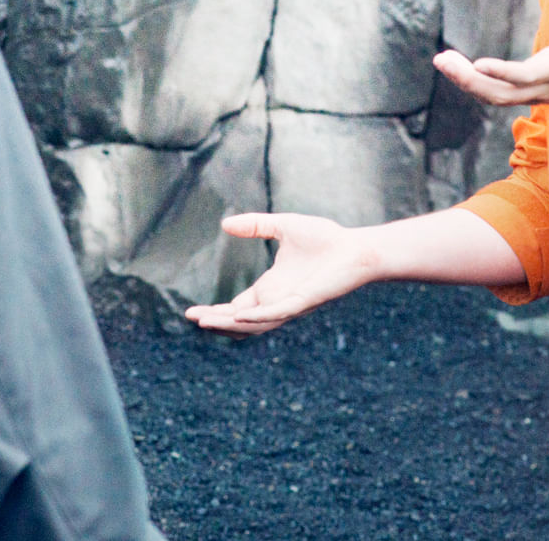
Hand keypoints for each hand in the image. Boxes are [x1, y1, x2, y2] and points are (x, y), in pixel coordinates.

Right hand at [183, 213, 373, 334]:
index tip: (192, 311)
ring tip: (205, 321)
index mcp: (271, 288)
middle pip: (240, 321)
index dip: (216, 311)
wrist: (356, 247)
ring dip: (229, 324)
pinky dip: (256, 317)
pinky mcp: (303, 302)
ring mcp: (289, 305)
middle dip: (216, 322)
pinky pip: (276, 313)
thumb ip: (255, 225)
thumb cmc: (325, 238)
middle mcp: (277, 301)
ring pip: (254, 324)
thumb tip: (225, 224)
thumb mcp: (282, 225)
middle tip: (192, 318)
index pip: (237, 307)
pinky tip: (238, 314)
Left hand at [433, 0, 548, 115]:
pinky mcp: (524, 96)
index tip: (478, 64)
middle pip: (500, 93)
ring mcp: (532, 96)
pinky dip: (471, 84)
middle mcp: (542, 88)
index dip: (503, 72)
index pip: (527, 76)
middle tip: (442, 60)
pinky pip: (493, 95)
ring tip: (441, 60)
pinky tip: (454, 67)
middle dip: (469, 79)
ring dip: (464, 81)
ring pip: (493, 97)